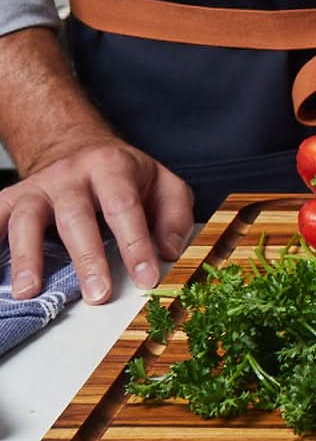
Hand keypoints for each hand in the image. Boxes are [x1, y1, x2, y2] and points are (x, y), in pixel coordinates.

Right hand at [1, 137, 193, 303]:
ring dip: (27, 257)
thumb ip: (174, 215)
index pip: (124, 208)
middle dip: (87, 258)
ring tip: (29, 292)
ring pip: (27, 219)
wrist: (77, 146)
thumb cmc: (125, 175)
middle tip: (98, 294)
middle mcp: (71, 175)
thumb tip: (169, 252)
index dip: (136, 245)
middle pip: (76, 216)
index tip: (146, 279)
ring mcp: (38, 187)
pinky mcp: (12, 199)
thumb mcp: (163, 183)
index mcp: (112, 168)